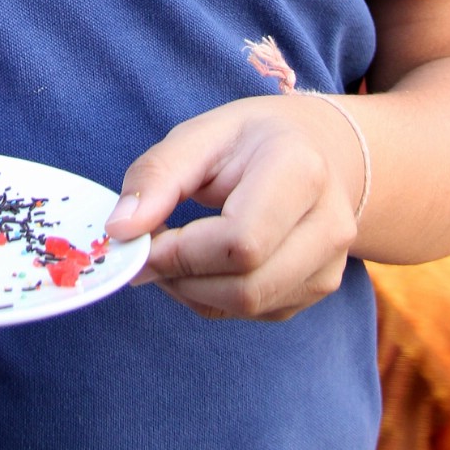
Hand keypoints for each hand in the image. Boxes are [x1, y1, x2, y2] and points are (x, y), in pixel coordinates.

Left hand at [105, 95, 363, 321]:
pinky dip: (214, 297)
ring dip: (193, 291)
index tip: (140, 240)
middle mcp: (329, 224)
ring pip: (249, 306)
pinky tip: (201, 265)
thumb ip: (157, 176)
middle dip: (182, 277)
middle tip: (148, 251)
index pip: (241, 242)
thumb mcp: (201, 135)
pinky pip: (255, 313)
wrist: (319, 149)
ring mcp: (330, 265)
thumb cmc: (253, 140)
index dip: (181, 253)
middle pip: (246, 286)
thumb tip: (119, 231)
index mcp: (302, 171)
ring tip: (171, 254)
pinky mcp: (319, 289)